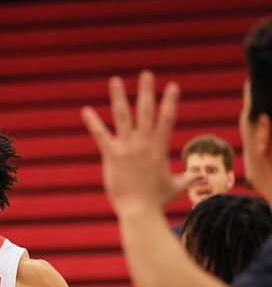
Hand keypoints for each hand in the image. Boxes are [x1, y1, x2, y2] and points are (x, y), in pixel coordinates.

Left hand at [82, 71, 195, 216]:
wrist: (140, 212)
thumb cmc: (157, 202)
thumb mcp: (176, 187)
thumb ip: (188, 179)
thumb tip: (201, 178)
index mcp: (160, 148)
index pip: (167, 119)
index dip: (170, 101)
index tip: (172, 85)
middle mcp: (144, 143)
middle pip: (147, 111)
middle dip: (147, 91)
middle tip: (146, 74)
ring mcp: (128, 148)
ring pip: (123, 116)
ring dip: (119, 97)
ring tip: (115, 80)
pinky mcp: (112, 155)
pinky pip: (100, 135)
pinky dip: (93, 123)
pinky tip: (85, 110)